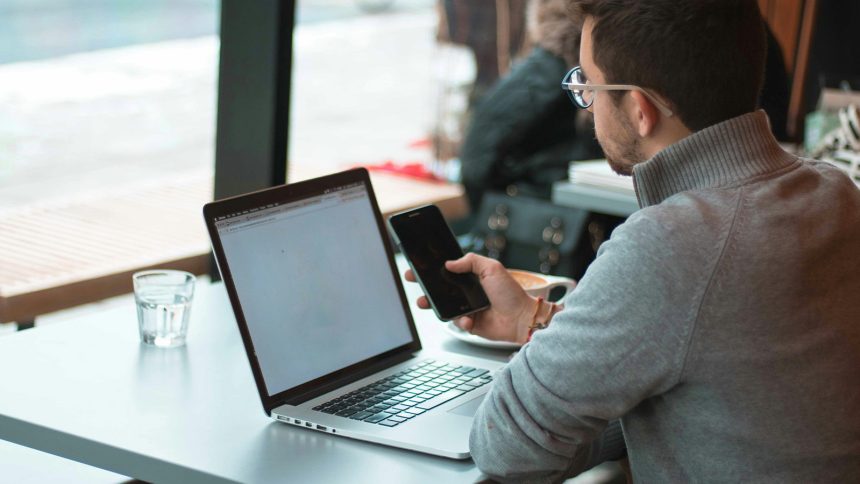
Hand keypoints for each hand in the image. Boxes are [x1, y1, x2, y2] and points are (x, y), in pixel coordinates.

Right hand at [404, 253, 535, 343]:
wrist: (521, 318)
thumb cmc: (511, 293)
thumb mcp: (492, 268)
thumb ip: (470, 261)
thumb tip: (449, 263)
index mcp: (472, 277)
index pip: (448, 271)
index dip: (433, 269)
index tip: (419, 266)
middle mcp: (468, 292)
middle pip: (441, 288)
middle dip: (425, 285)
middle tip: (414, 280)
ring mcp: (468, 308)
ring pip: (444, 306)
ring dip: (433, 304)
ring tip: (425, 302)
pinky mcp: (470, 324)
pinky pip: (457, 322)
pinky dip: (460, 321)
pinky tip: (469, 319)